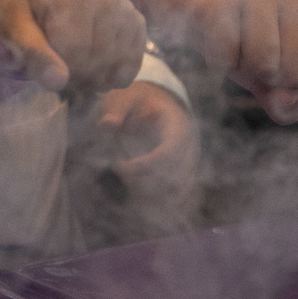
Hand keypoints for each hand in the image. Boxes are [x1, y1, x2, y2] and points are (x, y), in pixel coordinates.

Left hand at [0, 0, 146, 96]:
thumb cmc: (21, 5)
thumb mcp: (13, 26)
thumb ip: (32, 53)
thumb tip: (58, 82)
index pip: (76, 55)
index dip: (60, 73)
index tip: (46, 71)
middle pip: (100, 60)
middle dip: (79, 77)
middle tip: (60, 73)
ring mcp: (122, 6)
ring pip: (119, 63)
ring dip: (98, 78)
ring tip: (76, 71)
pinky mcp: (132, 16)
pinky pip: (135, 57)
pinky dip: (118, 71)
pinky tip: (98, 69)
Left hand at [90, 81, 198, 210]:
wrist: (157, 102)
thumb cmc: (139, 100)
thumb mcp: (126, 96)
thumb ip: (116, 109)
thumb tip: (107, 125)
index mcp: (178, 127)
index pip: (168, 153)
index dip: (145, 165)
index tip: (118, 167)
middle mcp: (190, 148)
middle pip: (175, 177)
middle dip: (145, 182)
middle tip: (120, 173)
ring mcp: (190, 162)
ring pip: (178, 191)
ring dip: (152, 194)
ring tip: (128, 183)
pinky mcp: (185, 174)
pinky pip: (179, 196)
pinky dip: (160, 202)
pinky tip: (138, 199)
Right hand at [113, 0, 297, 123]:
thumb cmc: (231, 29)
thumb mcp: (263, 66)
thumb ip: (283, 96)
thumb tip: (287, 108)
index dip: (296, 84)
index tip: (274, 60)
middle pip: (297, 75)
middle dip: (267, 78)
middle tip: (246, 50)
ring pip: (265, 66)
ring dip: (240, 68)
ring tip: (230, 43)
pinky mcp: (219, 1)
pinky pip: (227, 58)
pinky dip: (216, 62)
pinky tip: (210, 39)